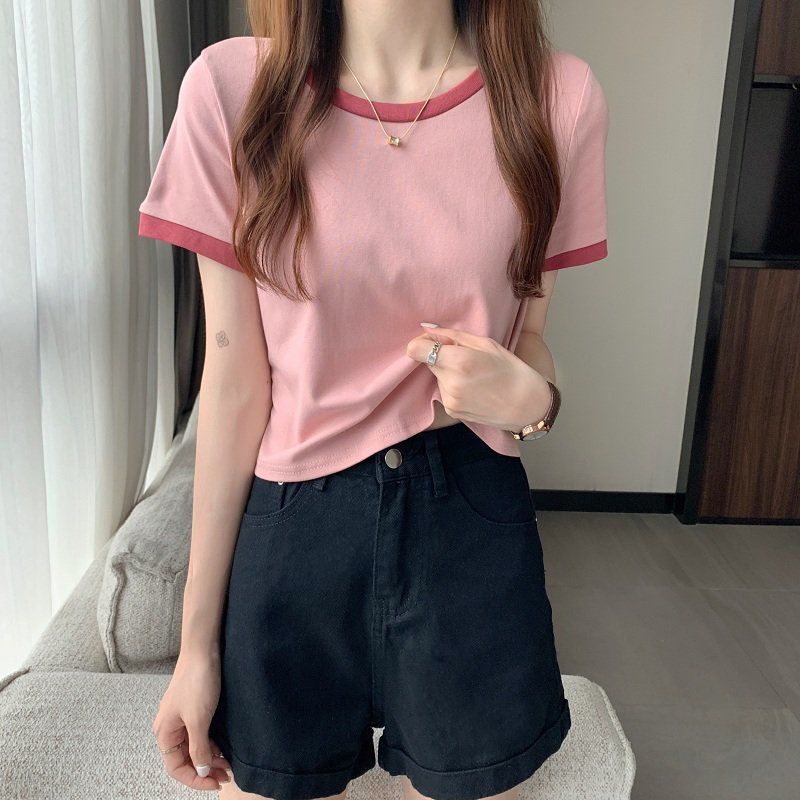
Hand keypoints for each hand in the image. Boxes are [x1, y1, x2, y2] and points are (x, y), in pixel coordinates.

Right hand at [152, 650, 231, 790]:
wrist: (203, 649)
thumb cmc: (197, 681)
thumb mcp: (199, 720)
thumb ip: (199, 747)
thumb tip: (201, 770)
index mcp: (165, 733)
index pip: (176, 768)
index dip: (196, 779)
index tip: (216, 783)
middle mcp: (170, 727)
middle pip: (184, 759)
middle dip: (204, 770)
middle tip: (226, 775)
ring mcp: (181, 717)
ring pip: (193, 746)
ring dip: (209, 757)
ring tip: (227, 764)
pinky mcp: (192, 708)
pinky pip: (199, 734)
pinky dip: (210, 743)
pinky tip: (223, 748)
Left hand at [406, 323, 551, 430]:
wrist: (527, 406)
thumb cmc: (512, 371)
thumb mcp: (487, 344)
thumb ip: (453, 335)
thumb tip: (427, 328)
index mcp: (459, 361)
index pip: (416, 349)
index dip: (422, 342)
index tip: (435, 341)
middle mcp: (450, 382)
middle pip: (428, 361)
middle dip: (441, 356)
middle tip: (466, 357)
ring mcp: (450, 400)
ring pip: (437, 376)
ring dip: (449, 372)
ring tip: (475, 375)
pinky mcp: (452, 411)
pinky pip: (444, 391)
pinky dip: (454, 386)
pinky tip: (474, 388)